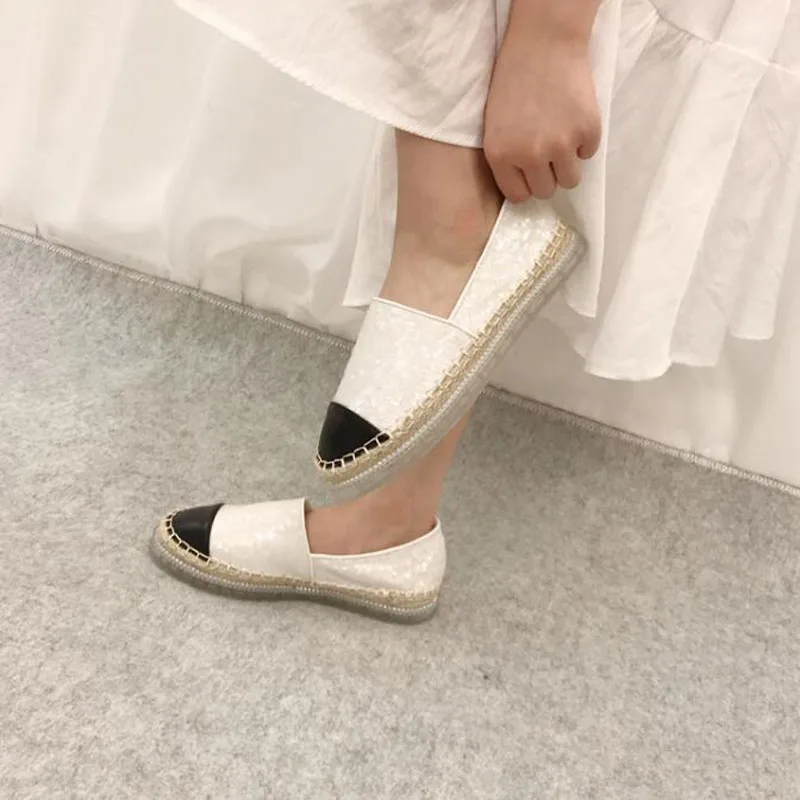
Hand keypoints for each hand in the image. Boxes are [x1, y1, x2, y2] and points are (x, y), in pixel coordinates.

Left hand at [483, 26, 601, 201]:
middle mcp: (530, 155)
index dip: (527, 184)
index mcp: (501, 155)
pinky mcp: (587, 131)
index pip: (519, 196)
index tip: (530, 173)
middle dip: (548, 175)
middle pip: (547, 191)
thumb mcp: (495, 125)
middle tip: (548, 152)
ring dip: (568, 164)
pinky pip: (589, 153)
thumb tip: (525, 186)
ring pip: (571, 180)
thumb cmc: (514, 81)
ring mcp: (561, 145)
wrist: (544, 43)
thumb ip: (507, 158)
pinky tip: (573, 117)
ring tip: (562, 139)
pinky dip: (584, 140)